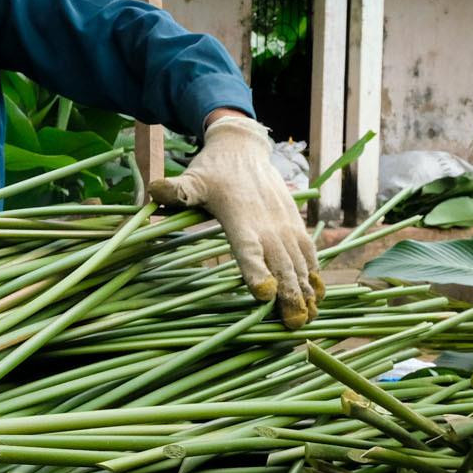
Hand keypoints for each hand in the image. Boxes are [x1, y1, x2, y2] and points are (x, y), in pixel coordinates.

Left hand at [147, 114, 322, 326]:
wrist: (244, 148)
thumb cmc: (213, 170)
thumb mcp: (193, 179)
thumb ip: (179, 190)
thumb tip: (155, 190)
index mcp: (240, 218)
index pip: (249, 249)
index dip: (257, 271)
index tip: (265, 293)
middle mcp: (267, 224)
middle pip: (281, 264)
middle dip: (289, 295)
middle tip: (294, 324)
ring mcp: (284, 224)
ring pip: (299, 262)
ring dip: (306, 290)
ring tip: (309, 318)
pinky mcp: (295, 223)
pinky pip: (308, 252)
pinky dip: (314, 274)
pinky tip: (318, 296)